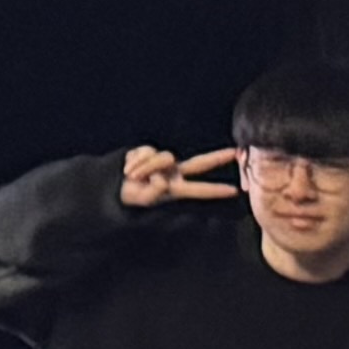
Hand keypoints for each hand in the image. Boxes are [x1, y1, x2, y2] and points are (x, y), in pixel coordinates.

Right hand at [117, 145, 243, 215]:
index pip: (199, 189)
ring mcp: (163, 161)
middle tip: (234, 153)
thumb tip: (163, 178)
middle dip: (217, 158)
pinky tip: (129, 168)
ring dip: (144, 167)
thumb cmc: (133, 195)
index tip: (233, 191)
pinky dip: (136, 161)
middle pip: (199, 163)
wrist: (115, 183)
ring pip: (162, 157)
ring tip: (132, 176)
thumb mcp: (143, 198)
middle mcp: (173, 172)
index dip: (215, 191)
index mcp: (175, 187)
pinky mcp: (150, 151)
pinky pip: (146, 152)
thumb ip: (154, 190)